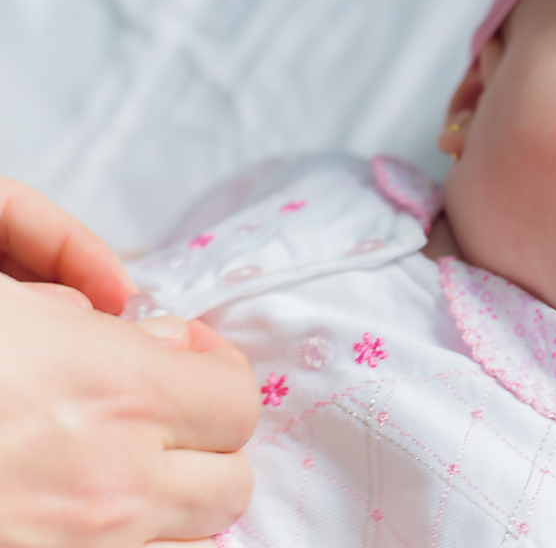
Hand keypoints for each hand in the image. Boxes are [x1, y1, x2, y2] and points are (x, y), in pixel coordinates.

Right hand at [0, 179, 257, 546]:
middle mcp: (109, 486)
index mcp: (109, 391)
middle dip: (203, 445)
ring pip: (186, 544)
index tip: (179, 356)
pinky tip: (74, 516)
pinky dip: (122, 547)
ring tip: (111, 469)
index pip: (234, 398)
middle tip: (153, 416)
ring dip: (166, 504)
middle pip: (229, 482)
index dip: (213, 371)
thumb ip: (66, 289)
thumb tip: (132, 315)